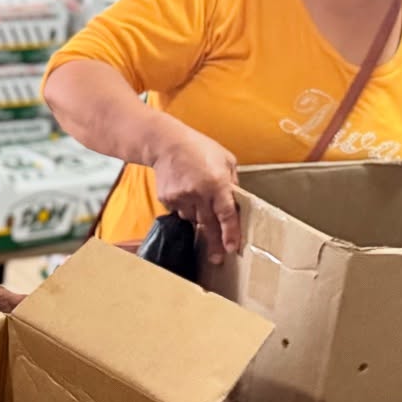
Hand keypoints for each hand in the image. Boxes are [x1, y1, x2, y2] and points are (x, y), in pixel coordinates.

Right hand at [151, 125, 241, 263]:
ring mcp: (181, 197)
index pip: (226, 214)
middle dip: (214, 243)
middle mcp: (198, 193)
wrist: (166, 143)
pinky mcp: (167, 199)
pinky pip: (180, 211)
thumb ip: (232, 182)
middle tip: (218, 258)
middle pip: (209, 225)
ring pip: (193, 219)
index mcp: (217, 183)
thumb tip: (236, 201)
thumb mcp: (226, 160)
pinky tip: (185, 193)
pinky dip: (185, 207)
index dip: (230, 233)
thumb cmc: (199, 148)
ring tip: (199, 202)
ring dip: (199, 217)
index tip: (232, 248)